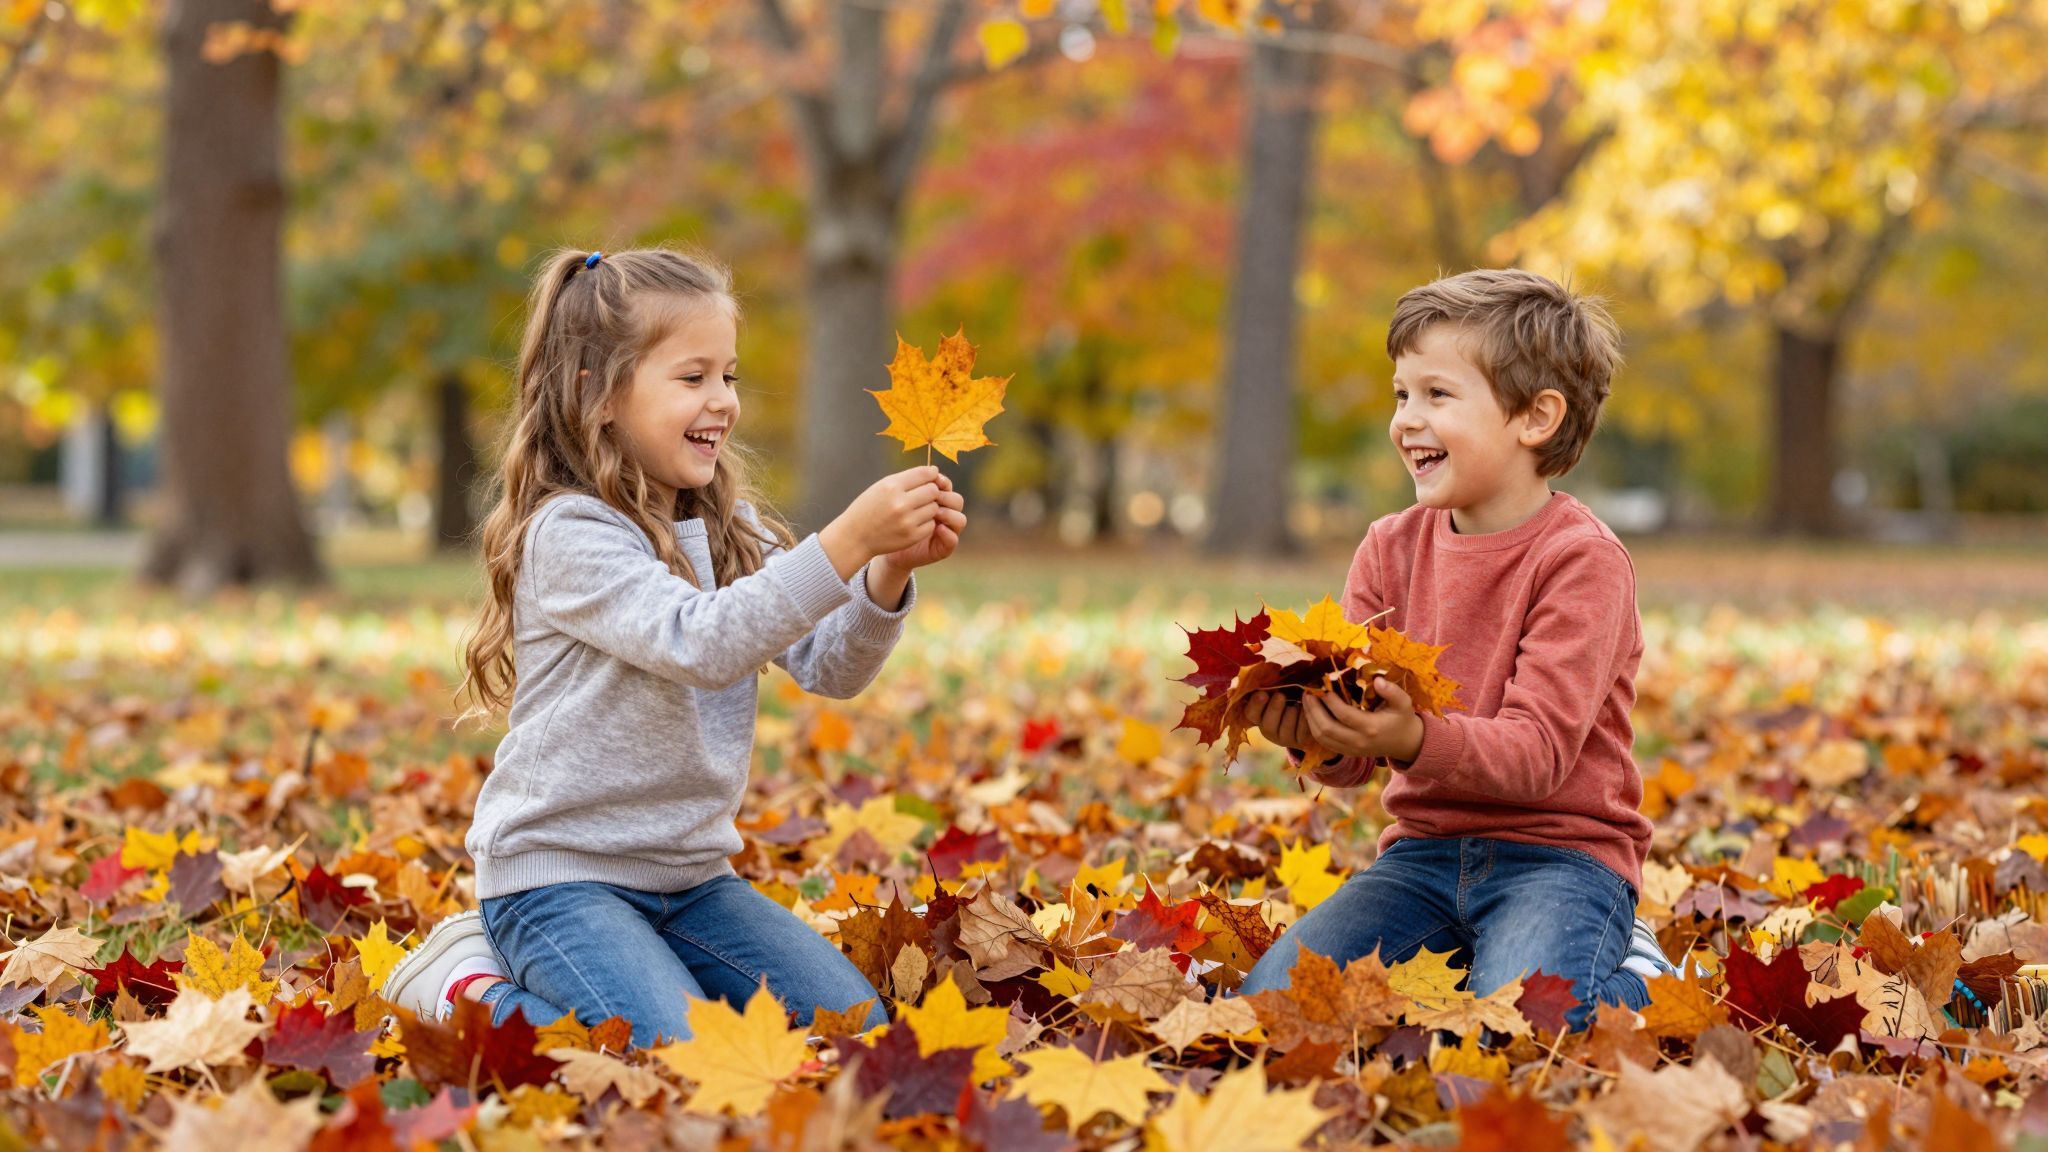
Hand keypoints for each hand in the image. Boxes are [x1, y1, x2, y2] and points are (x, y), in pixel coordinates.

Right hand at [819, 466, 945, 578]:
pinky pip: (931, 524)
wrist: (855, 537)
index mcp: (891, 487)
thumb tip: (932, 472)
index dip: (932, 473)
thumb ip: (905, 479)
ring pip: (934, 508)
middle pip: (933, 490)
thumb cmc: (868, 508)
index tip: (933, 474)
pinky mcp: (912, 536)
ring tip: (916, 509)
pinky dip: (926, 522)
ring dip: (929, 507)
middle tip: (924, 494)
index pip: (924, 474)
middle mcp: (900, 503)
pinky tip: (915, 521)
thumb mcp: (880, 487)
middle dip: (931, 491)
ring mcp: (907, 521)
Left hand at [880, 472, 965, 571]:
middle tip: (935, 497)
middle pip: (957, 500)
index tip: (934, 478)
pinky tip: (938, 528)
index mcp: (934, 499)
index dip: (943, 482)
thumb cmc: (887, 517)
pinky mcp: (942, 547)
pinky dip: (948, 534)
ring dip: (949, 514)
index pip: (947, 487)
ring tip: (936, 513)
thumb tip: (933, 469)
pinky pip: (953, 540)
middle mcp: (943, 514)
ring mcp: (945, 531)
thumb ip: (915, 485)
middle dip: (946, 497)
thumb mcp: (899, 497)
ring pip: (960, 519)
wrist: (878, 544)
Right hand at [1247, 690, 1312, 753]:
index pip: (1251, 713)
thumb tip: (1266, 677)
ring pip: (1285, 728)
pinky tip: (1306, 708)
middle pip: (1268, 724)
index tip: (1262, 693)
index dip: (1255, 705)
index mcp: (1258, 716)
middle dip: (1274, 709)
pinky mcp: (1299, 741)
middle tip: (1280, 696)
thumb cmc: (1288, 696)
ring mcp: (1284, 739)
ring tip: (1296, 702)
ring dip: (1291, 713)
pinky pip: (1301, 731)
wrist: (1306, 712)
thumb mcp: (1276, 691)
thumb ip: (1270, 688)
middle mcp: (1269, 730)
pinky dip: (1304, 718)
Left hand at [1299, 677, 1424, 762]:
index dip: (1330, 701)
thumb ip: (1392, 691)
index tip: (1323, 687)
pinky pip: (1324, 743)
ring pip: (1322, 738)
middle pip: (1327, 728)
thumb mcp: (1404, 703)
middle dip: (1313, 710)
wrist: (1405, 744)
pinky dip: (1314, 729)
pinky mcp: (1347, 753)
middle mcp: (1358, 742)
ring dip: (1310, 719)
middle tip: (1308, 693)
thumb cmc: (1402, 719)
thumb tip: (1377, 680)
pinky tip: (1312, 714)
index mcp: (1371, 728)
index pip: (1343, 715)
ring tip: (1306, 701)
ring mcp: (1351, 750)